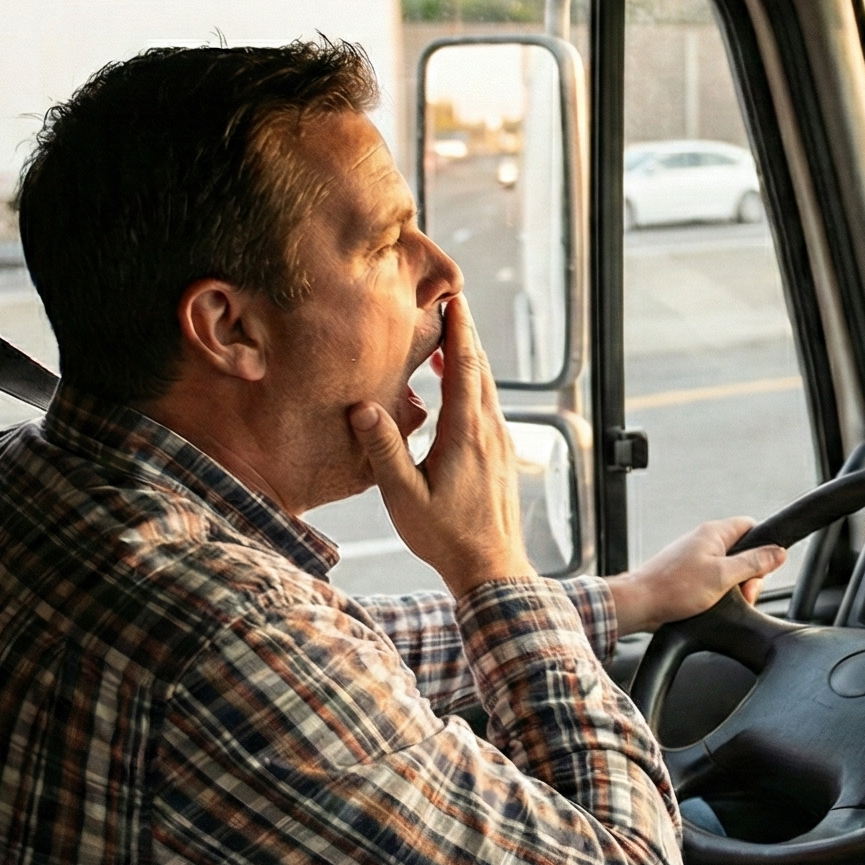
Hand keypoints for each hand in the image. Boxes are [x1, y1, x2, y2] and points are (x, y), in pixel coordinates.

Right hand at [351, 299, 534, 590]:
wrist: (492, 567)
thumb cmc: (445, 536)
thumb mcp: (404, 497)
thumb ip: (384, 451)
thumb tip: (363, 408)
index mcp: (467, 433)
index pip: (466, 367)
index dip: (460, 330)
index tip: (455, 297)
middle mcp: (489, 430)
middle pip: (481, 368)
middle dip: (466, 333)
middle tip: (451, 301)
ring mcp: (499, 441)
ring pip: (487, 387)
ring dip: (469, 358)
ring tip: (448, 335)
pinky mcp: (500, 454)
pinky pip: (488, 405)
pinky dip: (473, 383)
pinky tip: (456, 387)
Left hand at [608, 518, 786, 631]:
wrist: (639, 604)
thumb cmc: (674, 588)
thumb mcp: (723, 576)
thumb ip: (754, 563)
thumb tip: (778, 552)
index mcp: (714, 533)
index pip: (751, 527)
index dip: (763, 548)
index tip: (760, 570)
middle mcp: (704, 541)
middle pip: (743, 553)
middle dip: (748, 576)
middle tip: (741, 593)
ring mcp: (695, 558)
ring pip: (729, 570)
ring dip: (733, 588)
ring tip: (721, 602)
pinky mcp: (688, 575)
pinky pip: (713, 580)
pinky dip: (717, 594)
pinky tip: (710, 605)